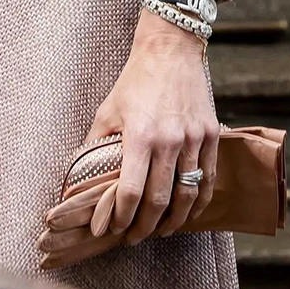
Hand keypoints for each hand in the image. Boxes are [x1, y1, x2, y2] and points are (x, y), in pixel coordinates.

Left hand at [86, 9, 218, 242]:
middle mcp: (169, 140)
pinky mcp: (211, 135)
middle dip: (145, 226)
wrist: (169, 51)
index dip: (121, 217)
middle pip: (160, 200)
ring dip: (174, 220)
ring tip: (161, 231)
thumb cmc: (134, 81)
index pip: (131, 191)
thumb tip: (78, 175)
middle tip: (135, 237)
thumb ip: (95, 144)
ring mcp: (193, 138)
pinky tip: (188, 212)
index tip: (113, 229)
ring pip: (188, 195)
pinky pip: (209, 179)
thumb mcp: (107, 110)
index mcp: (139, 135)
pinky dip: (199, 202)